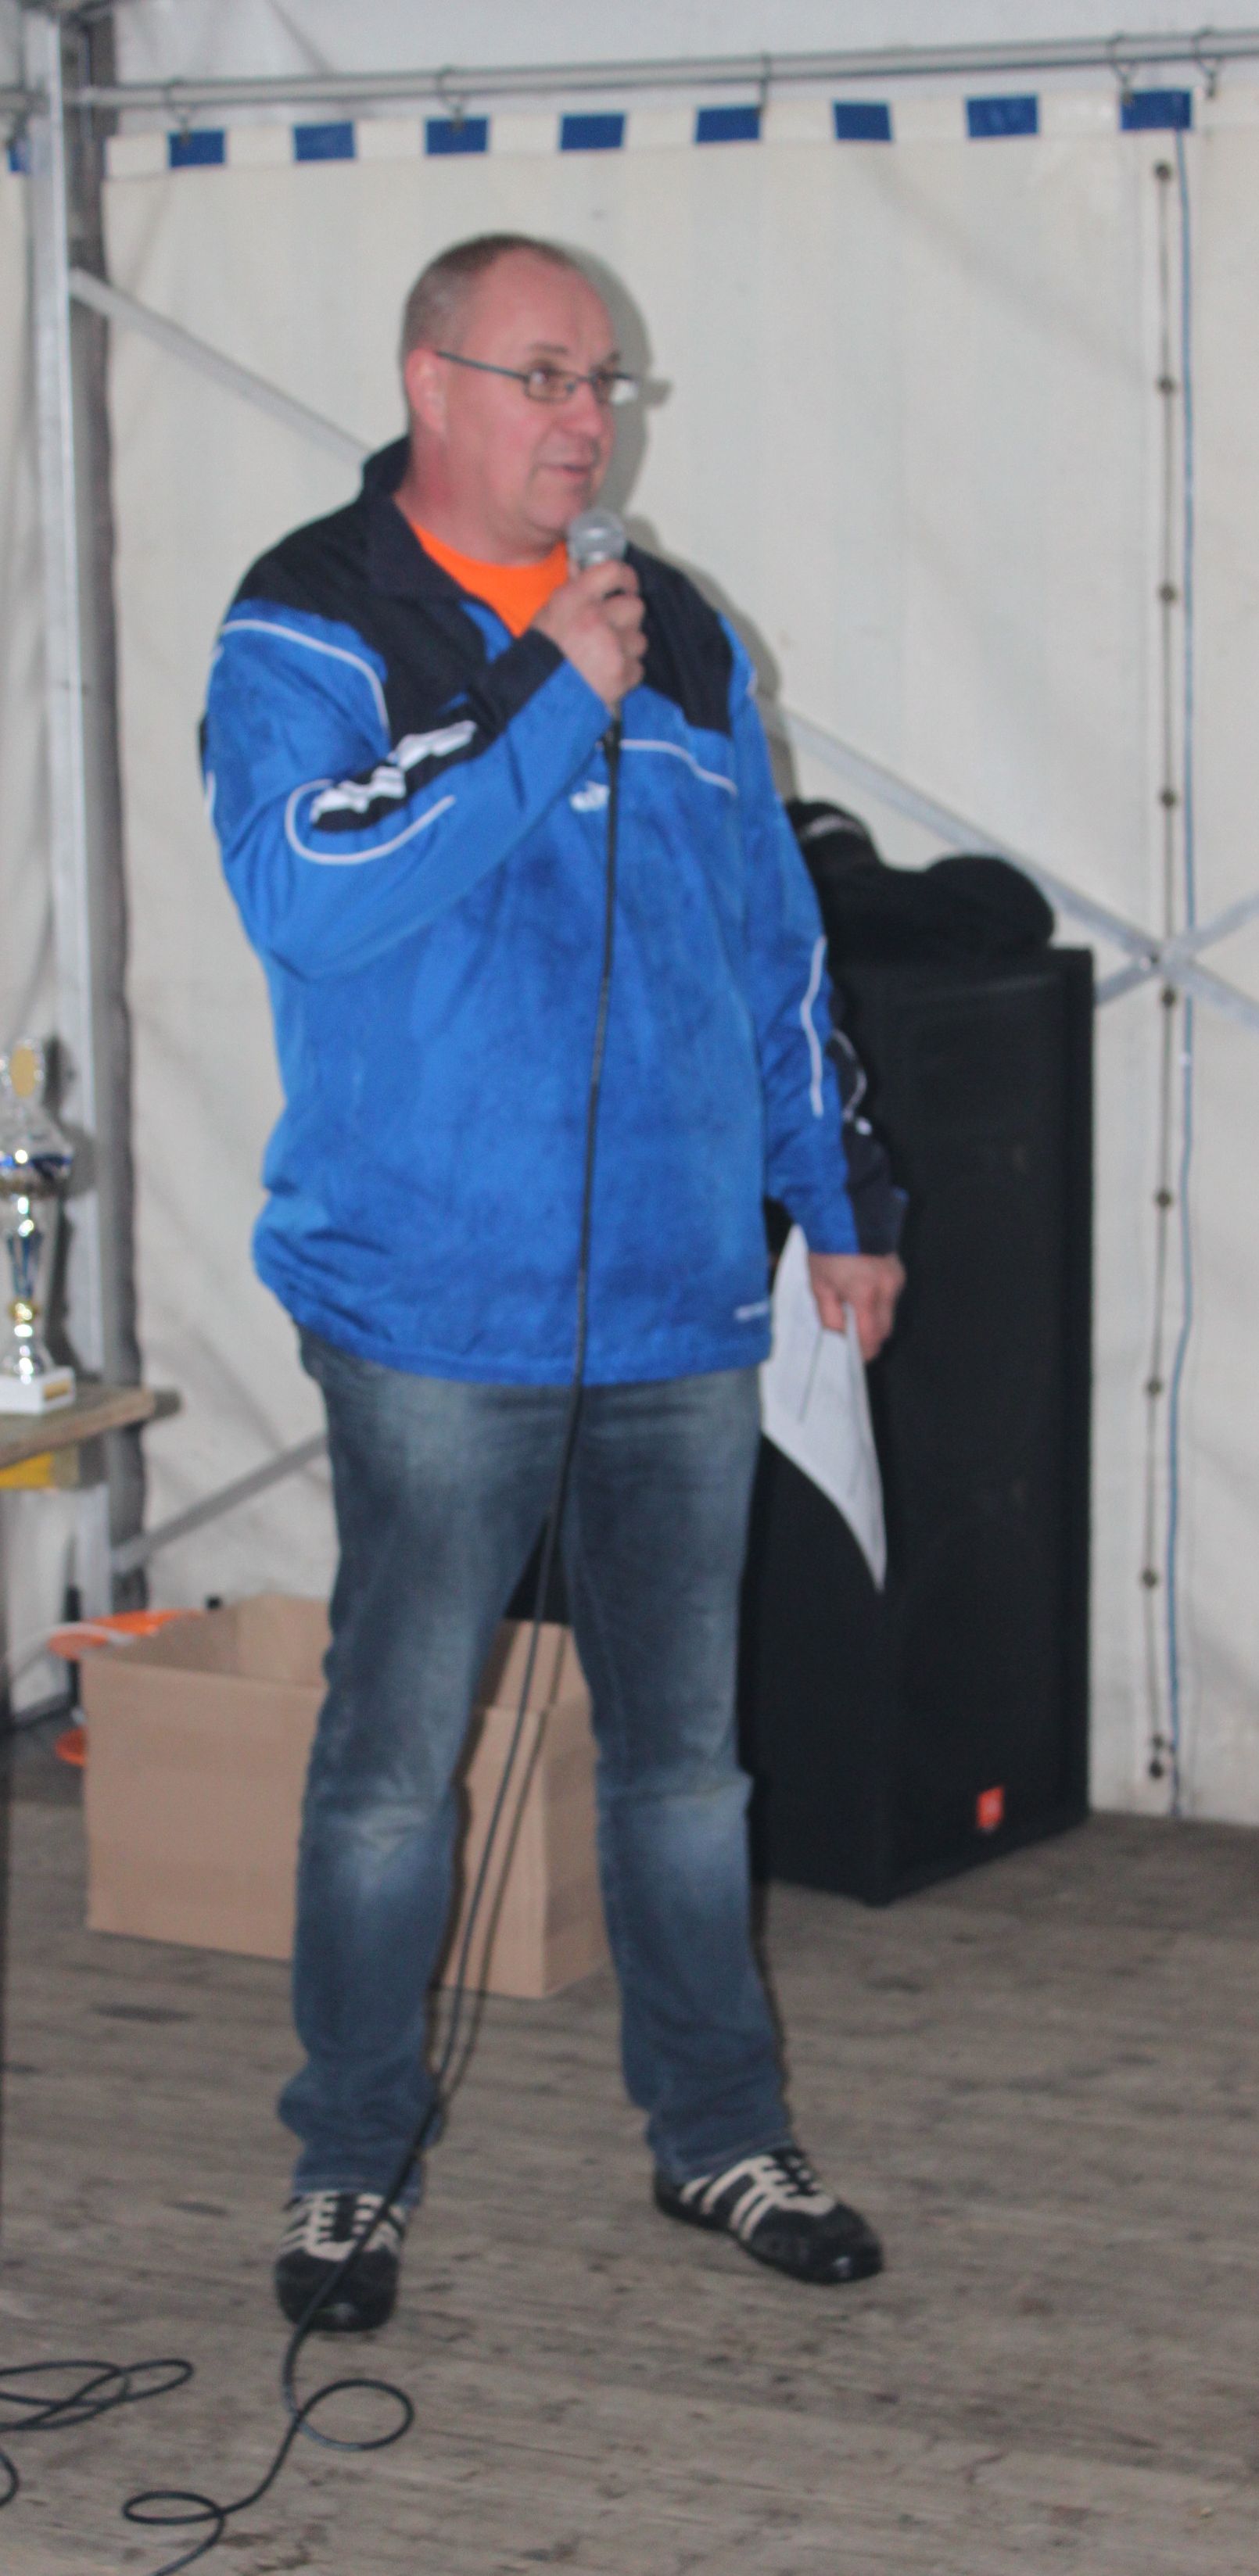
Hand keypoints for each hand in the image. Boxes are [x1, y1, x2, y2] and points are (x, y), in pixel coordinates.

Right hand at [532, 559, 645, 709]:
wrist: (537, 696)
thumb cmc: (542, 655)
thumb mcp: (550, 614)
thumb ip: (573, 590)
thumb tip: (580, 565)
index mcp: (575, 598)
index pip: (614, 571)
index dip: (627, 578)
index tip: (628, 587)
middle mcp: (595, 618)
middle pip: (635, 607)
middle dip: (627, 620)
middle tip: (612, 632)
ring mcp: (611, 647)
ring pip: (639, 640)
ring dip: (627, 649)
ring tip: (604, 659)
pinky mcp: (621, 674)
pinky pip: (637, 668)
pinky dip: (625, 674)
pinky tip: (606, 677)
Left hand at [806, 1251, 904, 1361]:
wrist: (845, 1214)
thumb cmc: (828, 1249)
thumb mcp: (819, 1285)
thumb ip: (830, 1316)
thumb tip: (839, 1338)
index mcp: (864, 1293)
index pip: (871, 1336)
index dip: (864, 1352)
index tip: (856, 1359)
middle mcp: (886, 1288)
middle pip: (884, 1329)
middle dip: (870, 1337)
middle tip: (852, 1338)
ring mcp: (896, 1279)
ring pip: (889, 1314)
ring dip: (874, 1319)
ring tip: (853, 1310)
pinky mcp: (899, 1271)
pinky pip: (891, 1297)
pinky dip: (879, 1302)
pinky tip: (862, 1292)